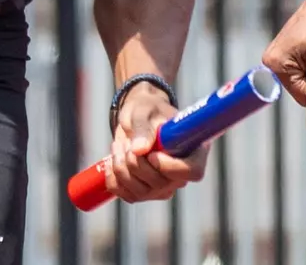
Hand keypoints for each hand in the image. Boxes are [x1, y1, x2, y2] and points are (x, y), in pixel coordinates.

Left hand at [104, 83, 208, 203]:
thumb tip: (139, 149)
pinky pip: (127, 196)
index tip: (151, 154)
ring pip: (140, 192)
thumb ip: (144, 128)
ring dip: (121, 167)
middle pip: (160, 184)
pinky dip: (114, 179)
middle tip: (127, 141)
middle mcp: (181, 174)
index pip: (192, 171)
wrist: (135, 118)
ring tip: (119, 146)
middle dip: (135, 162)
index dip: (170, 167)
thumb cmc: (146, 110)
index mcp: (193, 150)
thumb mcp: (144, 113)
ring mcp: (163, 187)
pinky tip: (112, 161)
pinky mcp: (145, 193)